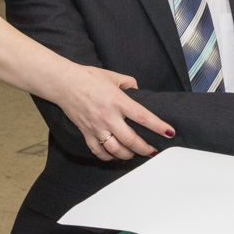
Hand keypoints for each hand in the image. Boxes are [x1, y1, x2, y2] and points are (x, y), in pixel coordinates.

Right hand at [57, 65, 174, 160]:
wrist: (64, 83)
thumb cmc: (89, 77)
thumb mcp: (113, 76)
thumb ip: (129, 83)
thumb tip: (137, 90)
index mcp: (118, 101)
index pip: (143, 117)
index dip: (158, 127)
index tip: (170, 133)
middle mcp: (108, 117)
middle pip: (131, 140)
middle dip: (146, 149)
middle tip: (153, 150)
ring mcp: (97, 127)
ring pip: (116, 150)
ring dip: (129, 155)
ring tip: (136, 154)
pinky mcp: (86, 133)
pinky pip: (99, 151)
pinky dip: (109, 157)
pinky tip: (115, 156)